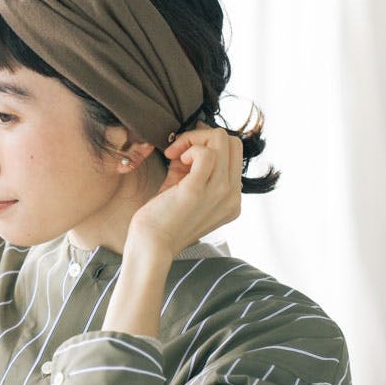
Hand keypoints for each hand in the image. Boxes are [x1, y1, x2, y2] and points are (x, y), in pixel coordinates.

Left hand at [127, 123, 243, 257]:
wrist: (151, 247)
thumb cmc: (162, 220)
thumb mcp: (185, 189)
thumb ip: (193, 167)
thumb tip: (192, 142)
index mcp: (232, 198)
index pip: (234, 153)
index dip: (209, 144)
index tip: (185, 153)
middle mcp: (233, 196)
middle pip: (232, 143)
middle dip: (204, 137)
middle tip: (179, 152)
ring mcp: (219, 193)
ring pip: (222, 140)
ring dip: (193, 140)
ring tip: (175, 156)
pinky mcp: (198, 191)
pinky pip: (206, 152)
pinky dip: (189, 147)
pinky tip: (174, 159)